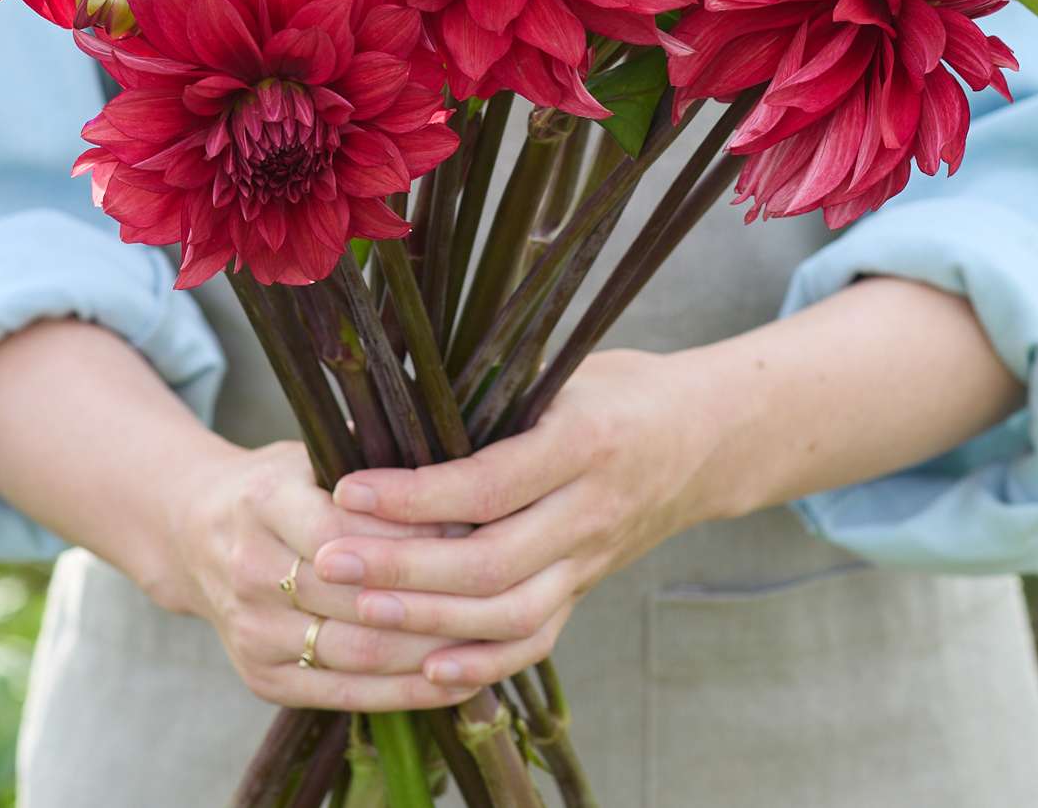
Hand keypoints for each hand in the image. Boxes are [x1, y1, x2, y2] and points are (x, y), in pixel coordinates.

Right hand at [169, 437, 488, 713]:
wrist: (196, 533)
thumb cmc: (280, 483)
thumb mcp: (313, 449)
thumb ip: (373, 452)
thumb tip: (462, 448)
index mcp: (263, 500)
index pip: (348, 530)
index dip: (416, 534)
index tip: (478, 524)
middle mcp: (250, 569)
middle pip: (358, 599)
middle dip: (436, 595)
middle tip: (502, 585)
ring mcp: (252, 631)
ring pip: (359, 653)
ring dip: (432, 650)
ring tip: (493, 634)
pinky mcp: (262, 678)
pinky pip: (345, 694)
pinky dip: (406, 690)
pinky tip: (455, 676)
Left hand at [314, 348, 717, 692]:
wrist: (707, 437)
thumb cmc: (622, 388)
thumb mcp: (566, 368)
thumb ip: (495, 385)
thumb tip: (396, 385)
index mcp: (584, 443)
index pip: (490, 484)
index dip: (416, 495)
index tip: (348, 489)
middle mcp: (591, 510)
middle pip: (493, 562)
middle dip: (403, 569)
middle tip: (330, 561)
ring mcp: (592, 560)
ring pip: (511, 614)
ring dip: (430, 621)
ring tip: (359, 612)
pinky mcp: (586, 589)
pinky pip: (535, 641)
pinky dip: (482, 664)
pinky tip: (428, 669)